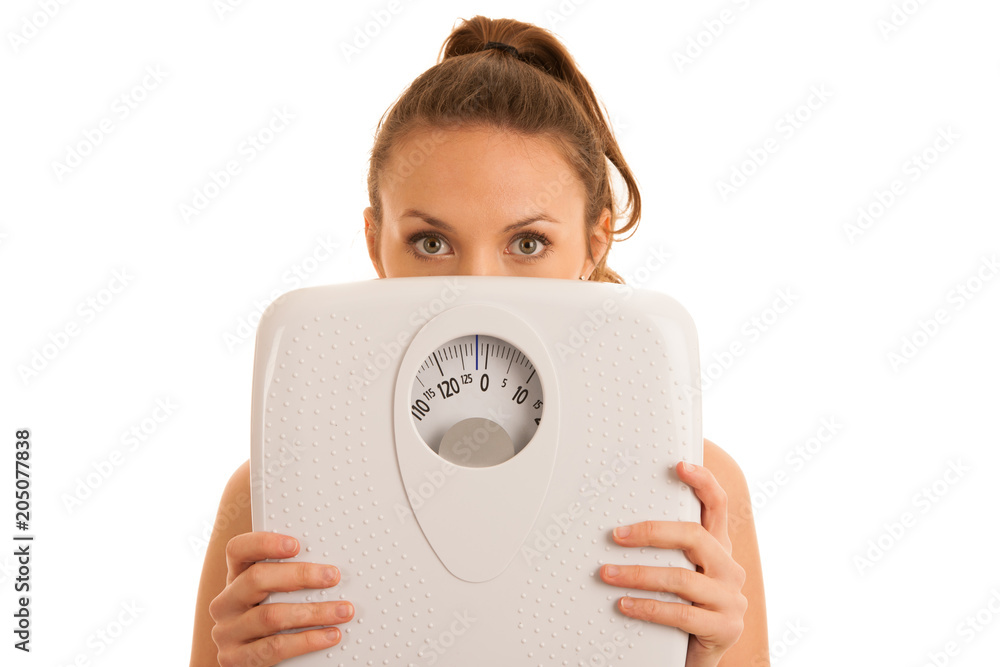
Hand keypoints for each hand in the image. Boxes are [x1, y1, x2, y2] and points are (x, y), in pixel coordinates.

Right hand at [208, 531, 354, 665]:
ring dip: (314, 612)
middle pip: (256, 579)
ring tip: (342, 611)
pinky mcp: (235, 659)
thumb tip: (328, 568)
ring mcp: (227, 633)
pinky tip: (330, 635)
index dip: (264, 543)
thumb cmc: (265, 624)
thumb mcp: (269, 596)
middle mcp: (226, 603)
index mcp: (235, 579)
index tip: (295, 544)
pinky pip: (274, 647)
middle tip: (332, 576)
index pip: (239, 550)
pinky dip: (307, 640)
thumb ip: (287, 581)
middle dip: (300, 575)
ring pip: (270, 616)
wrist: (245, 666)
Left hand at [599, 460, 746, 666]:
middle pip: (695, 536)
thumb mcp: (680, 574)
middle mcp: (730, 569)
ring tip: (608, 574)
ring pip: (682, 577)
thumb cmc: (685, 609)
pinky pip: (681, 614)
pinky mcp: (725, 628)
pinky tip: (625, 604)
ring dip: (638, 574)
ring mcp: (731, 600)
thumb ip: (667, 551)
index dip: (703, 482)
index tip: (680, 465)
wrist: (698, 657)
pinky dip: (648, 607)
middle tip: (617, 535)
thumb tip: (619, 526)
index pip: (718, 506)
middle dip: (652, 532)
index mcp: (719, 549)